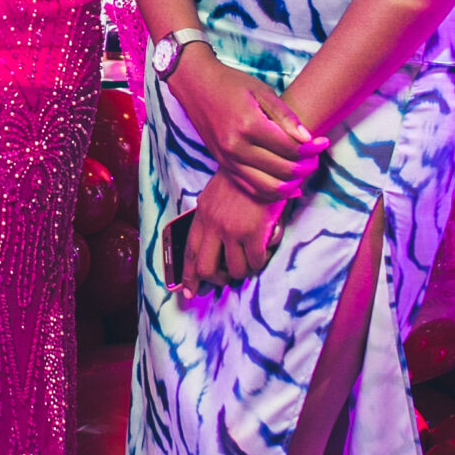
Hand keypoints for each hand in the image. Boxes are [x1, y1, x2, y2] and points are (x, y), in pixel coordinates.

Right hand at [171, 48, 323, 203]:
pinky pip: (252, 189)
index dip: (312, 148)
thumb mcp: (262, 92)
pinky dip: (273, 192)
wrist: (196, 86)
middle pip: (283, 171)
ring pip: (269, 188)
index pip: (291, 148)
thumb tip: (309, 139)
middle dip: (306, 166)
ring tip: (303, 169)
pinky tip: (288, 185)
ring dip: (292, 183)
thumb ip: (286, 116)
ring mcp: (228, 160)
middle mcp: (236, 147)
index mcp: (248, 125)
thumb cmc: (231, 84)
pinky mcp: (224, 166)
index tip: (323, 141)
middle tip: (316, 156)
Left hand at [177, 169, 285, 294]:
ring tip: (253, 258)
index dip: (189, 276)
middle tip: (227, 277)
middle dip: (217, 280)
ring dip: (244, 270)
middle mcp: (213, 224)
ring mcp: (232, 230)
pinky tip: (266, 249)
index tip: (188, 292)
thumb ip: (211, 218)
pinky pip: (255, 262)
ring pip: (234, 270)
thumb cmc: (245, 179)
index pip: (190, 252)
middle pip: (206, 269)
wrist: (265, 161)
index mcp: (202, 214)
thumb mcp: (217, 195)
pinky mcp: (253, 233)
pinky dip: (261, 261)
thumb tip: (211, 244)